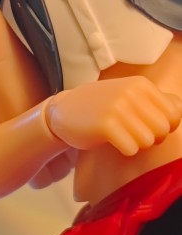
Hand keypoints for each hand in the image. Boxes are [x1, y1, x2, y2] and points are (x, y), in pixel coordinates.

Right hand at [47, 76, 181, 155]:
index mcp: (141, 84)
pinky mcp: (106, 125)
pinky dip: (123, 150)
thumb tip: (179, 109)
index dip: (164, 126)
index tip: (145, 125)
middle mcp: (131, 92)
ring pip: (149, 141)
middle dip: (151, 137)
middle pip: (163, 129)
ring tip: (120, 135)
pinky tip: (110, 140)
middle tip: (131, 132)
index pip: (175, 114)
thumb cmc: (101, 106)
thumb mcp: (129, 94)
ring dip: (136, 144)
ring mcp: (118, 107)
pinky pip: (131, 149)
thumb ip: (157, 100)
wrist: (63, 111)